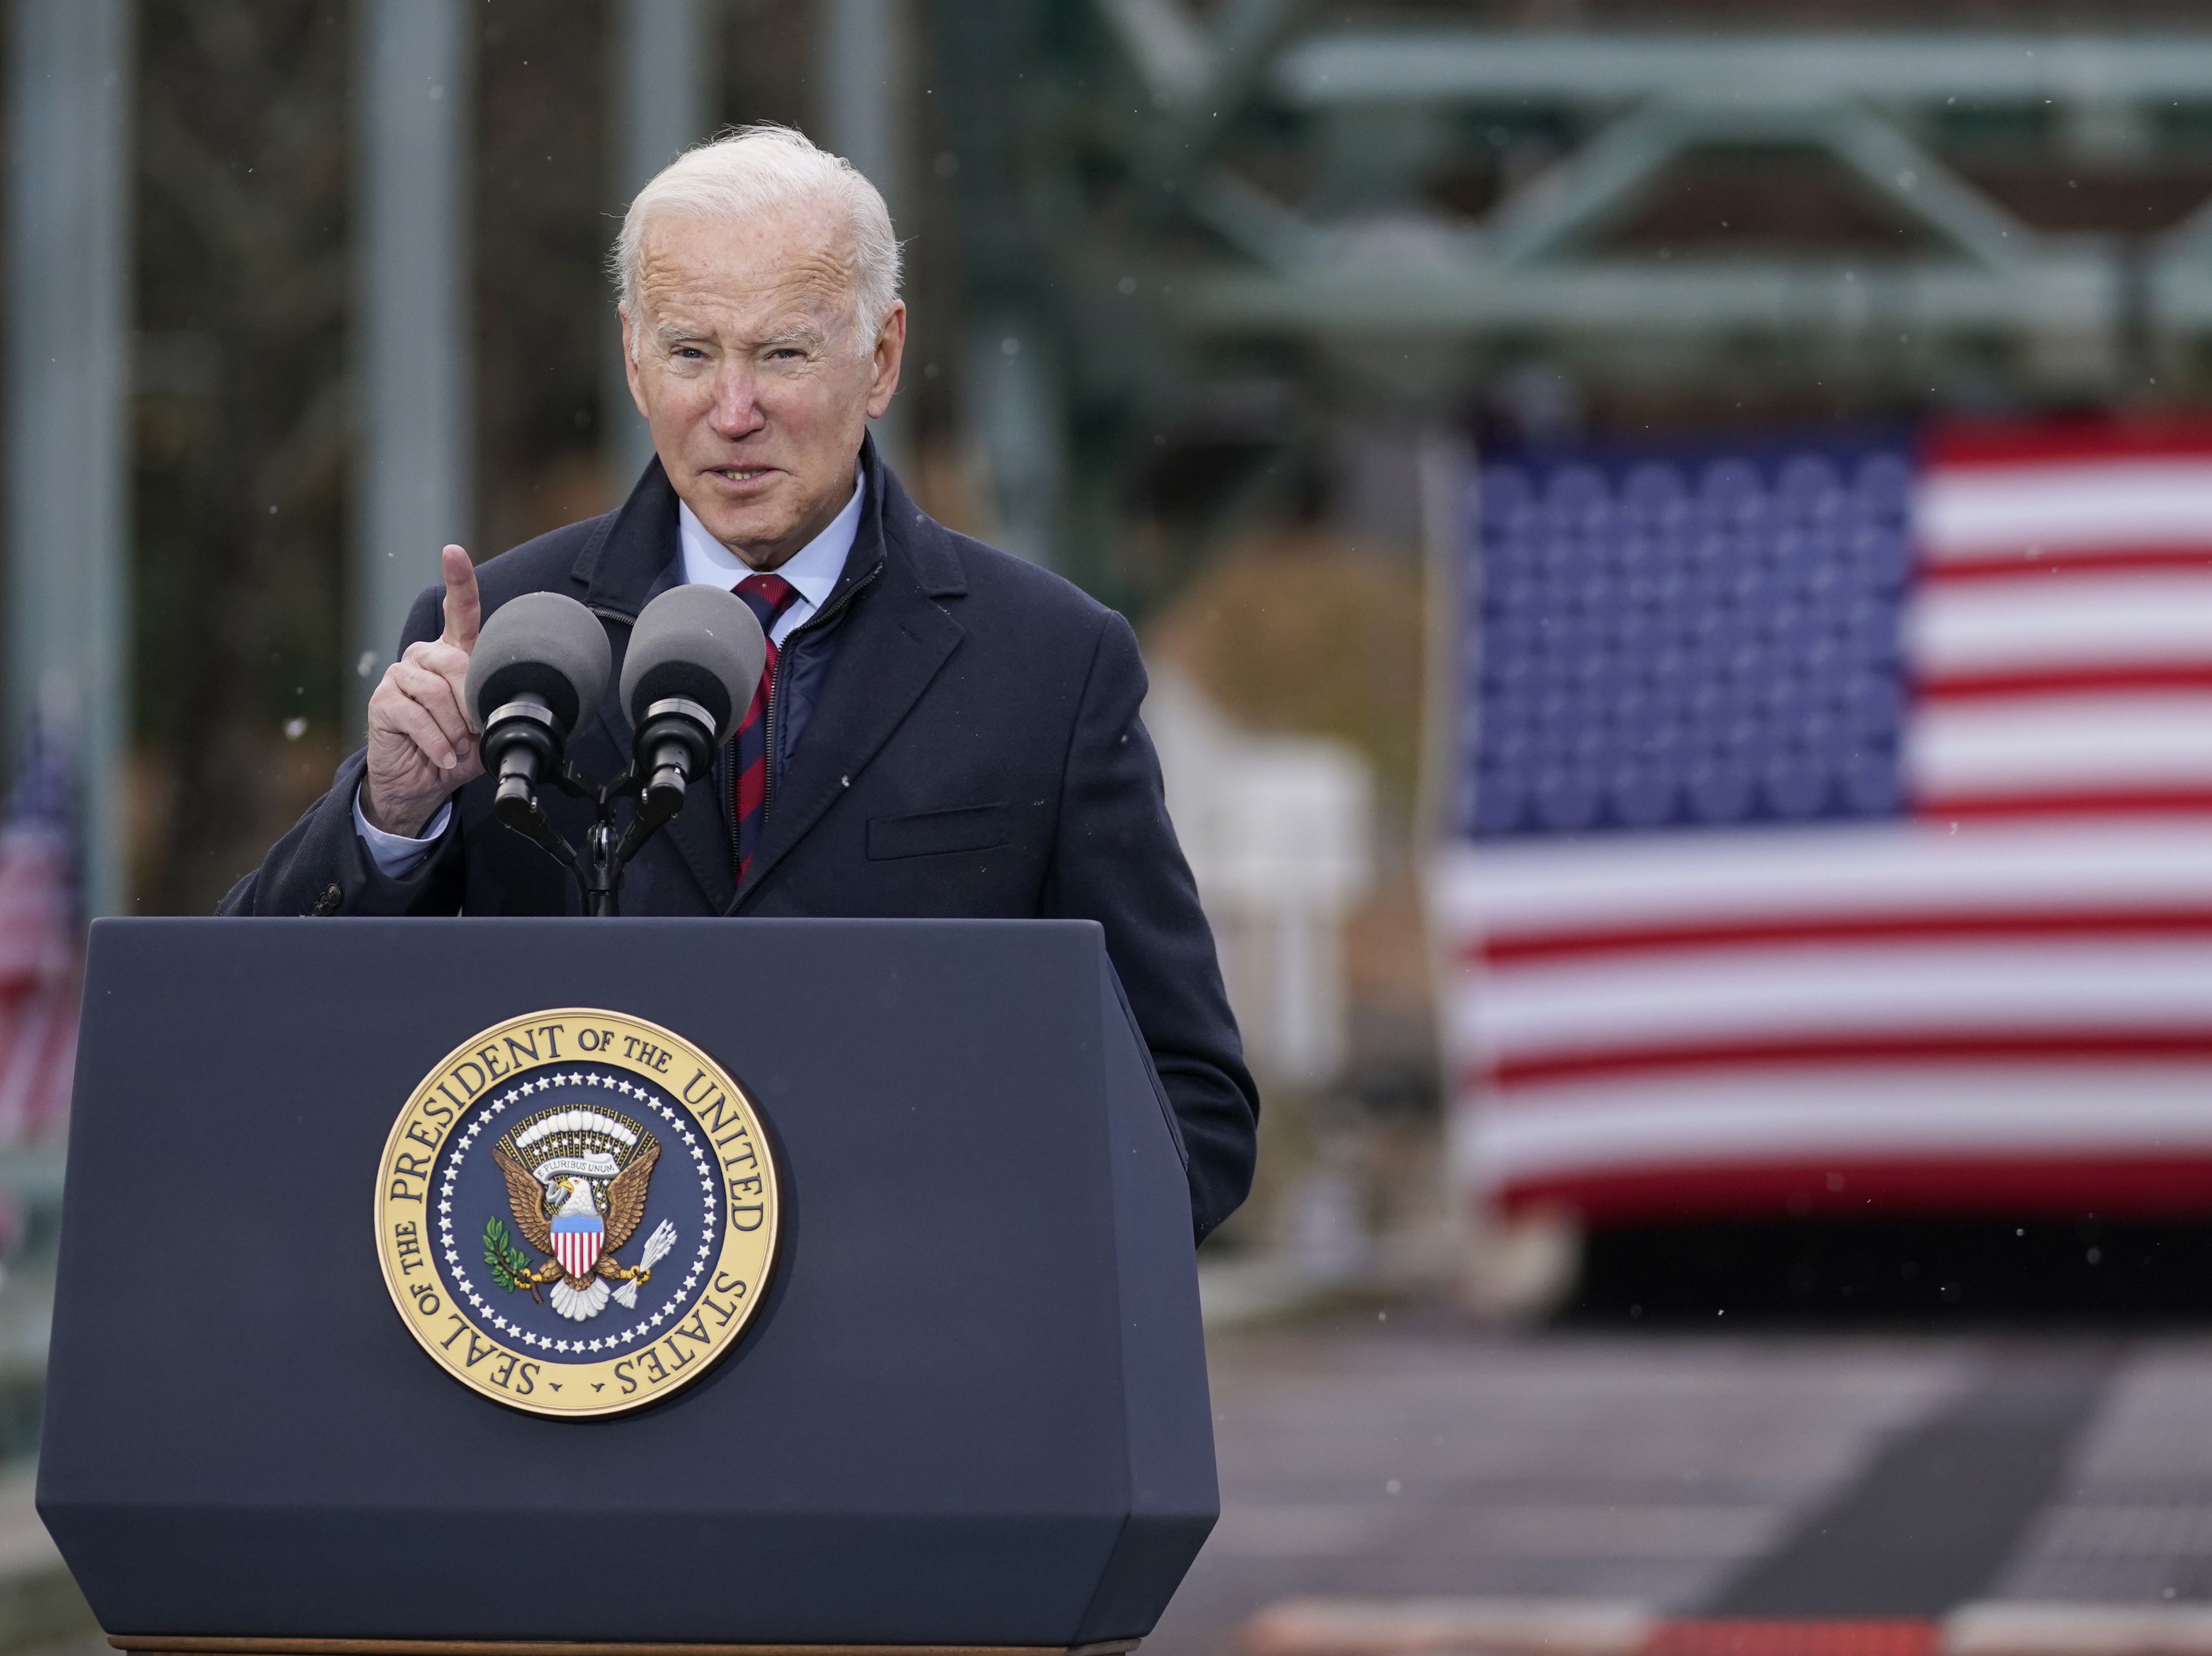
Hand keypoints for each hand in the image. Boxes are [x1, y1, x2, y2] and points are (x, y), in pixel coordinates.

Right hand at [362, 546, 483, 836]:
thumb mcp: (486, 727)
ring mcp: (400, 677)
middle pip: (457, 664)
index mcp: (454, 655)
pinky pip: (417, 716)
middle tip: (474, 733)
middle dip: (472, 706)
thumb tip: (512, 699)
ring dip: (455, 729)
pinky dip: (438, 742)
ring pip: (437, 692)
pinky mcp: (383, 702)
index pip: (458, 611)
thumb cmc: (457, 749)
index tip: (454, 552)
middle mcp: (425, 657)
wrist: (421, 784)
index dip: (458, 580)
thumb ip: (496, 705)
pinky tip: (444, 757)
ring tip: (457, 748)